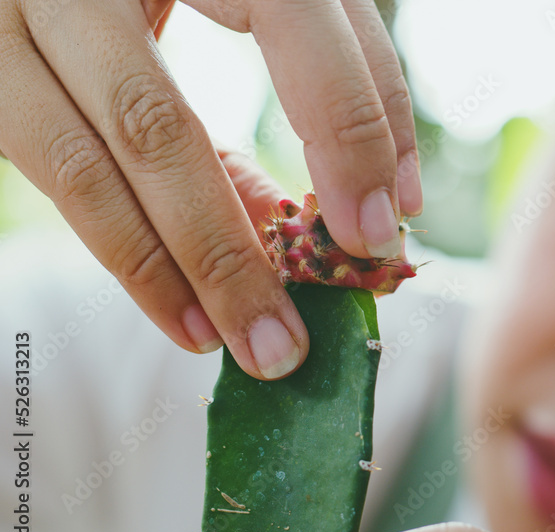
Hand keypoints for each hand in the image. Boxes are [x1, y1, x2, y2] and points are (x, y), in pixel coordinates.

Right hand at [0, 0, 421, 379]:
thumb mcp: (230, 7)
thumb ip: (285, 87)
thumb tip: (311, 223)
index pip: (297, 19)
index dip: (356, 126)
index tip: (387, 223)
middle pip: (162, 122)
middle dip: (238, 248)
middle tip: (296, 338)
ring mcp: (22, 9)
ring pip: (97, 164)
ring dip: (185, 271)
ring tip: (251, 345)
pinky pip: (58, 173)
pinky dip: (130, 257)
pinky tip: (183, 319)